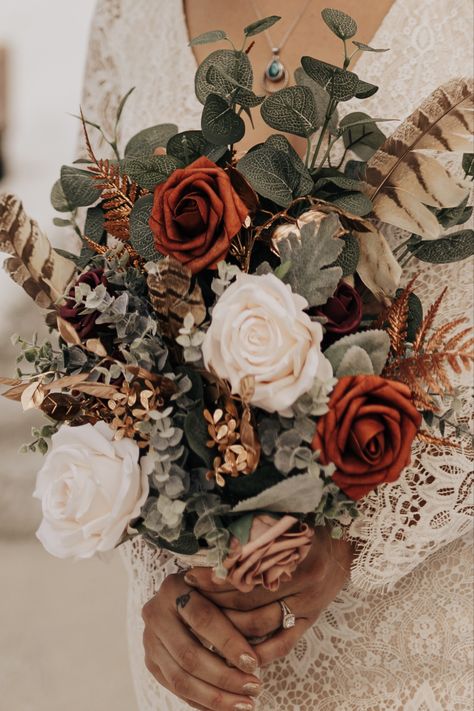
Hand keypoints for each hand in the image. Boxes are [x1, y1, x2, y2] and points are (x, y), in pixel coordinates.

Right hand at [142, 571, 261, 710]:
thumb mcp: (221, 582)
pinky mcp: (151, 662)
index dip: (228, 642)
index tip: (253, 662)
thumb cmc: (211, 587)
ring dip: (215, 697)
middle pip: (189, 655)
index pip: (203, 618)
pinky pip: (177, 690)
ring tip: (246, 703)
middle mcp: (155, 613)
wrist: (180, 596)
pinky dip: (203, 702)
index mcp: (174, 587)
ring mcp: (149, 640)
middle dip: (224, 676)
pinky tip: (227, 707)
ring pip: (180, 679)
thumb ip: (235, 594)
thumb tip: (266, 605)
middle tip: (254, 686)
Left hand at [185, 526, 354, 666]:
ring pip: (259, 622)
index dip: (215, 575)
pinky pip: (282, 644)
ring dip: (228, 626)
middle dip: (215, 600)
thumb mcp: (281, 522)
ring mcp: (308, 602)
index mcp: (294, 548)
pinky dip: (257, 651)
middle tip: (189, 601)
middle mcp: (303, 578)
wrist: (344, 543)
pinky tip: (233, 650)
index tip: (190, 577)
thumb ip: (253, 532)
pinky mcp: (311, 620)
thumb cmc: (307, 526)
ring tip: (202, 623)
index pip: (245, 568)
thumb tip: (212, 544)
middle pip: (248, 597)